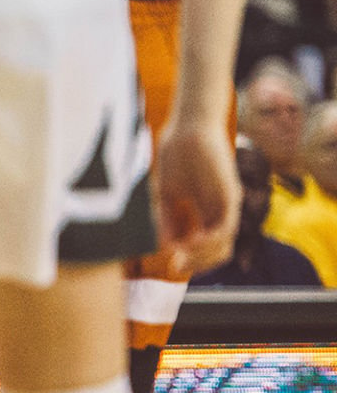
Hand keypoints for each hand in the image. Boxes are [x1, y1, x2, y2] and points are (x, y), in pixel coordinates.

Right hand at [153, 116, 237, 275]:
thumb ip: (166, 220)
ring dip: (201, 258)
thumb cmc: (175, 155)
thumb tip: (163, 247)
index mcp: (205, 212)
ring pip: (224, 247)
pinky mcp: (230, 196)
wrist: (187, 127)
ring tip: (179, 256)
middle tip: (174, 265)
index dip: (188, 260)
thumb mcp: (165, 194)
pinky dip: (208, 242)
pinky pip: (225, 229)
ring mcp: (226, 205)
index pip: (204, 248)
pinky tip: (188, 244)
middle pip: (217, 254)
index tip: (168, 262)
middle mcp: (220, 212)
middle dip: (195, 264)